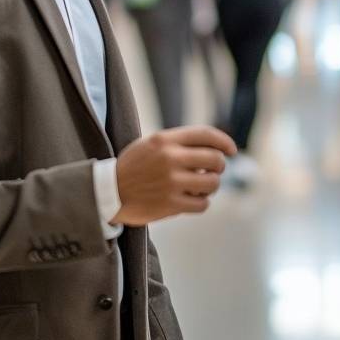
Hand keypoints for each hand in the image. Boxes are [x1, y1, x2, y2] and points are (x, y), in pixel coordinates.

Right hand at [114, 126, 236, 225]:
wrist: (108, 192)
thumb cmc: (134, 167)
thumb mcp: (152, 144)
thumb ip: (179, 143)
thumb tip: (215, 147)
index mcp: (165, 139)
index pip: (206, 134)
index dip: (224, 141)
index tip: (231, 150)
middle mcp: (170, 158)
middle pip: (215, 159)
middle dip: (218, 167)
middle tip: (211, 172)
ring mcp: (171, 182)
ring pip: (212, 183)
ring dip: (210, 186)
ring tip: (200, 187)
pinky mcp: (170, 204)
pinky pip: (202, 204)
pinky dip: (201, 202)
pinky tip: (192, 200)